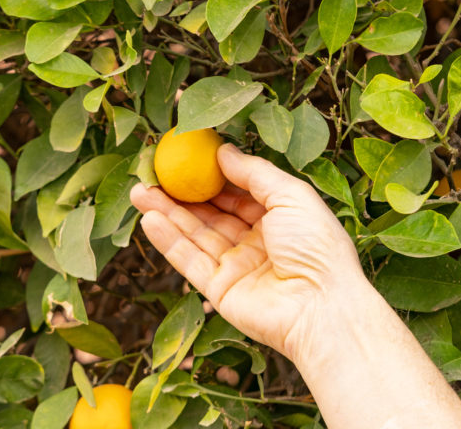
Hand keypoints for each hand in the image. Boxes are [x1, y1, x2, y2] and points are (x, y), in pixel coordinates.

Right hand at [130, 143, 364, 357]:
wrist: (322, 308)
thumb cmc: (317, 248)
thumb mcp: (291, 196)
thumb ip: (254, 173)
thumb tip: (223, 151)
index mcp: (278, 219)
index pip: (237, 194)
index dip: (210, 177)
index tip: (184, 159)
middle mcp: (255, 243)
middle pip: (210, 214)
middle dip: (179, 195)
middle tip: (151, 175)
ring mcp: (236, 267)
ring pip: (195, 235)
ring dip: (166, 214)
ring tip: (138, 192)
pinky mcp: (219, 291)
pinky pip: (189, 261)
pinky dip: (168, 241)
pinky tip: (149, 220)